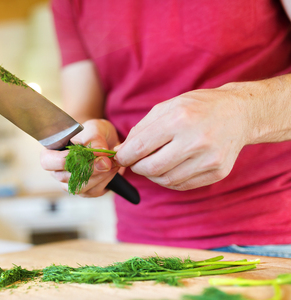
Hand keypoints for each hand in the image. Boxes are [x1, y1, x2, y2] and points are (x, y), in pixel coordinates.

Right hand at [40, 119, 121, 196]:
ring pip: (79, 187)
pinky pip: (93, 191)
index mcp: (52, 153)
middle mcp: (58, 171)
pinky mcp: (85, 191)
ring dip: (98, 176)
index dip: (61, 161)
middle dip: (87, 169)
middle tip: (105, 160)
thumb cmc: (94, 133)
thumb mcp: (95, 128)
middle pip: (65, 178)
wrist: (106, 142)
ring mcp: (71, 183)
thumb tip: (98, 152)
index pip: (47, 162)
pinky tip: (112, 169)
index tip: (82, 154)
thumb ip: (95, 139)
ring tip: (111, 162)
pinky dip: (105, 180)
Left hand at [115, 83, 249, 190]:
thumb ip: (141, 129)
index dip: (124, 156)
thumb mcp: (167, 108)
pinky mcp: (217, 172)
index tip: (120, 158)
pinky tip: (168, 169)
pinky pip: (183, 185)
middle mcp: (196, 140)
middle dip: (137, 168)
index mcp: (179, 119)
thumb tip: (121, 152)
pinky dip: (169, 180)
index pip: (140, 147)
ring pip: (166, 180)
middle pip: (151, 168)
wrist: (239, 114)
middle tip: (135, 163)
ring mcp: (209, 159)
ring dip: (152, 176)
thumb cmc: (197, 108)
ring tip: (152, 164)